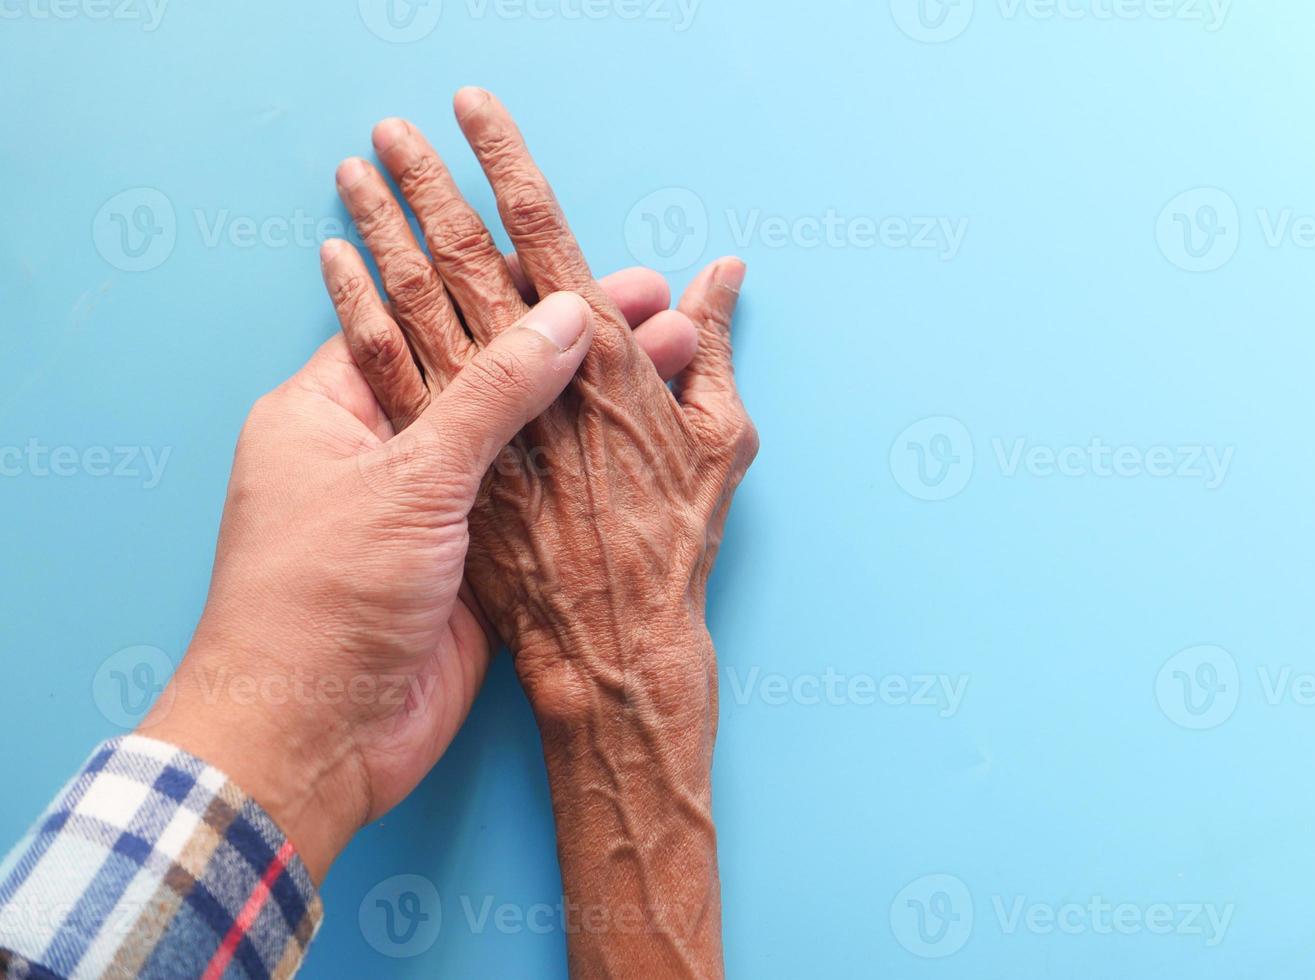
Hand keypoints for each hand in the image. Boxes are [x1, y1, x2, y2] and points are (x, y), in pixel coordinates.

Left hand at [142, 287, 595, 883]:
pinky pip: (533, 489)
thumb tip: (568, 313)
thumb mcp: (410, 480)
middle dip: (564, 330)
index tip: (572, 252)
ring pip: (518, 428)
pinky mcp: (470, 555)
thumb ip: (492, 393)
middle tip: (649, 297)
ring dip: (586, 391)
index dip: (499, 278)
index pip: (421, 309)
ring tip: (667, 349)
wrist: (318, 737)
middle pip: (482, 364)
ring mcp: (427, 504)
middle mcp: (380, 447)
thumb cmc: (325, 598)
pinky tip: (635, 429)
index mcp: (331, 407)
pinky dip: (581, 458)